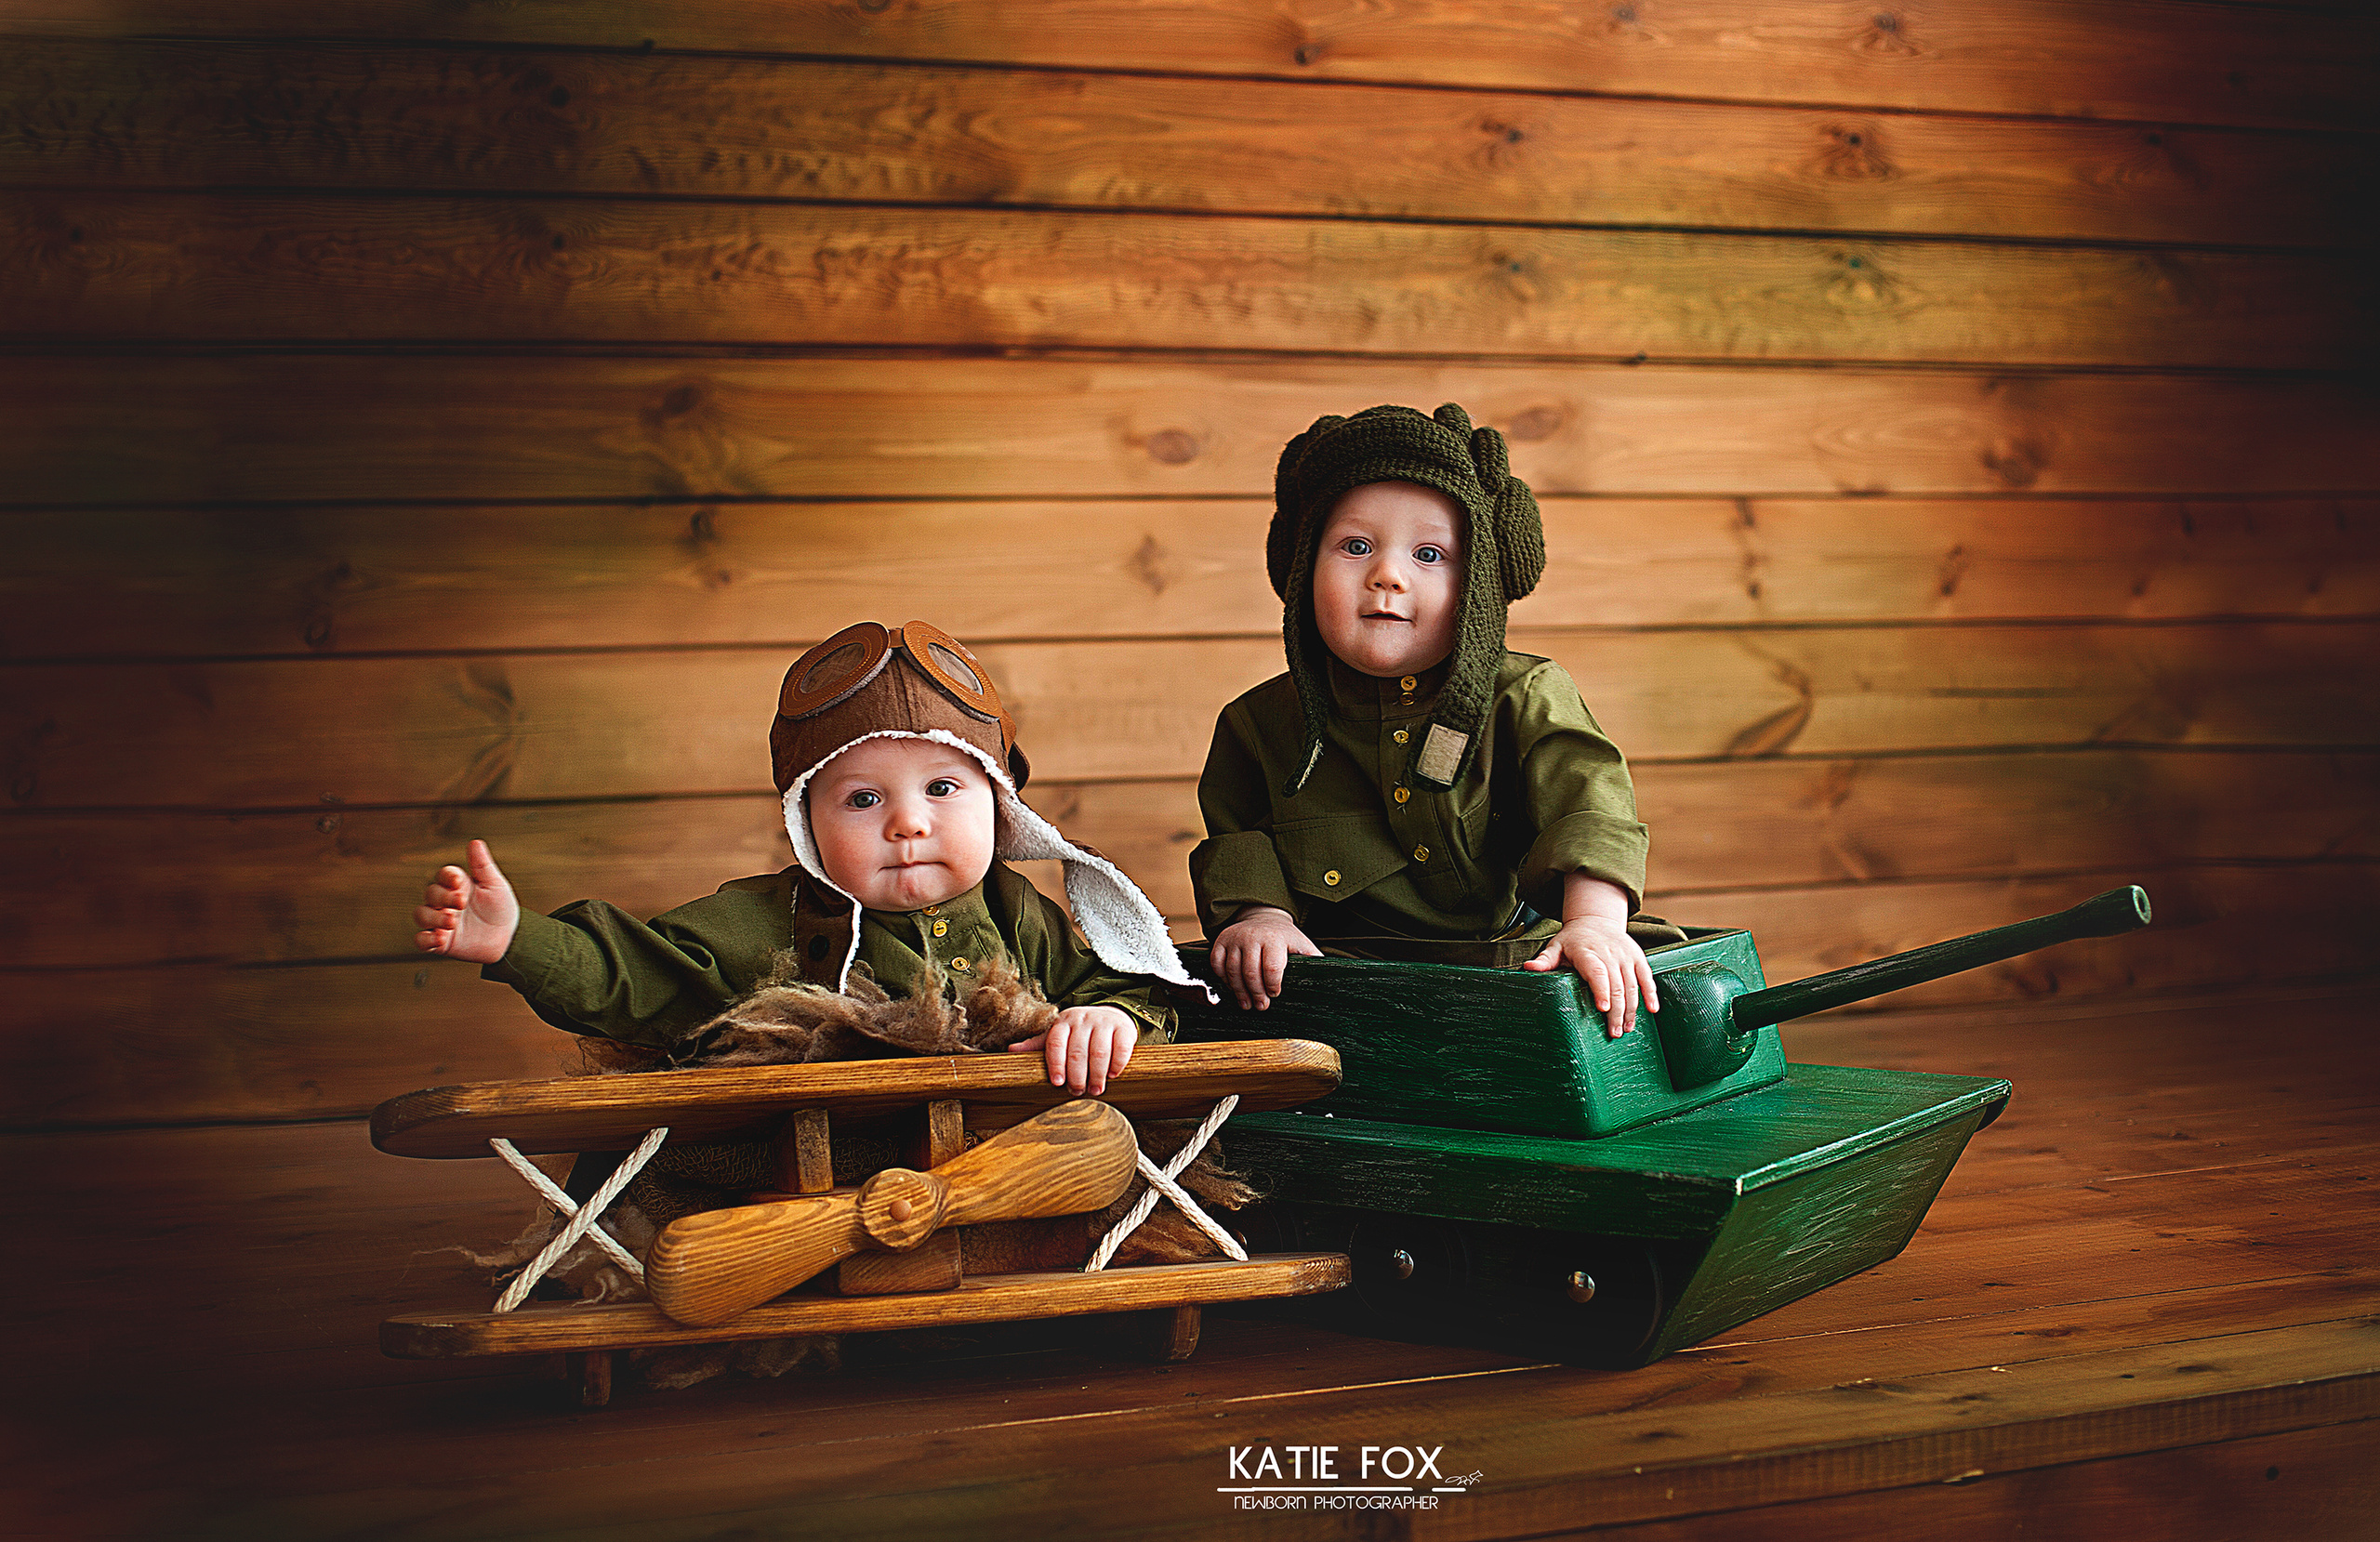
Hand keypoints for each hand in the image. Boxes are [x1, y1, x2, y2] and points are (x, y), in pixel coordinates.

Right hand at [414, 838, 519, 963]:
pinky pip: (421, 940)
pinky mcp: (440, 942)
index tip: (459, 881)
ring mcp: (440, 921)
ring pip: (422, 915)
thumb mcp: (495, 885)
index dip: (447, 877)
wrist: (508, 938)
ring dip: (433, 918)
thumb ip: (482, 865)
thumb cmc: (500, 908)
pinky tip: (440, 939)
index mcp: (457, 885)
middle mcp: (445, 902)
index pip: (443, 875)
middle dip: (443, 897)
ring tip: (452, 922)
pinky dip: (426, 940)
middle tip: (460, 903)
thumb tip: (475, 842)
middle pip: (431, 893)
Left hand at [1007, 1004, 1136, 1095]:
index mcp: (1063, 1022)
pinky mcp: (1123, 1028)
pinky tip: (1113, 1075)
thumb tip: (1010, 1050)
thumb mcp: (1058, 1034)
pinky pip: (1121, 1047)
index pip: (1056, 1043)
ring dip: (1097, 1074)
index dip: (1056, 1064)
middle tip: (1077, 1092)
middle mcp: (1082, 1019)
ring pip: (1099, 1051)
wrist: (1110, 1015)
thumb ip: (1037, 1044)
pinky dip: (1117, 1064)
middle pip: (1078, 1051)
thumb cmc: (1079, 1032)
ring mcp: (1104, 1022)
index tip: (1058, 1083)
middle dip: (1077, 1076)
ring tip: (1095, 1090)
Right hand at [1209, 905, 1321, 1010]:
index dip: (1273, 985)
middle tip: (1261, 1006)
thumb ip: (1314, 959)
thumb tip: (1334, 978)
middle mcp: (1253, 936)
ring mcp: (1234, 938)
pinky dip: (1222, 979)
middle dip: (1256, 994)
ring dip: (1239, 992)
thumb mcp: (1302, 944)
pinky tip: (1232, 987)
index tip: (1275, 994)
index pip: (1272, 967)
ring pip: (1232, 971)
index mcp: (1276, 939)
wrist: (1263, 917)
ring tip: (1246, 1004)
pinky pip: (1216, 964)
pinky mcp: (1220, 941)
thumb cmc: (1285, 938)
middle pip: (1250, 973)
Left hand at [1523, 915, 1658, 1037]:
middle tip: (1614, 1033)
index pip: (1596, 971)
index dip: (1601, 990)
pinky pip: (1647, 977)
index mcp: (1587, 952)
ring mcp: (1625, 955)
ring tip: (1627, 1028)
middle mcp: (1609, 953)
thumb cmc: (1572, 940)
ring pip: (1632, 984)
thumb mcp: (1555, 947)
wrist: (1596, 919)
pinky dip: (1651, 993)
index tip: (1603, 1009)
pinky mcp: (1638, 957)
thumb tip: (1528, 968)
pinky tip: (1652, 1010)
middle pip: (1616, 984)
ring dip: (1631, 1008)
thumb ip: (1544, 960)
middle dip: (1616, 1010)